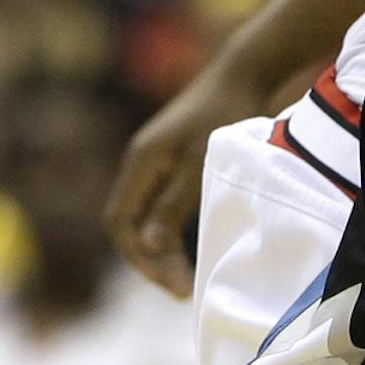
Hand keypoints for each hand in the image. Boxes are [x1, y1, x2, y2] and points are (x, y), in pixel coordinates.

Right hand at [104, 61, 262, 297]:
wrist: (244, 73)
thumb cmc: (227, 116)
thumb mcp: (204, 166)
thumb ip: (175, 206)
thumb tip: (148, 246)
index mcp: (141, 163)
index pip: (120, 222)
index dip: (139, 257)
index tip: (169, 283)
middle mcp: (142, 163)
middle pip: (131, 224)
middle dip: (152, 260)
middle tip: (183, 291)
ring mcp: (157, 162)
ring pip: (148, 217)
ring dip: (164, 249)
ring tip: (189, 278)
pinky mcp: (175, 162)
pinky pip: (163, 206)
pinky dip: (174, 231)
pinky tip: (196, 249)